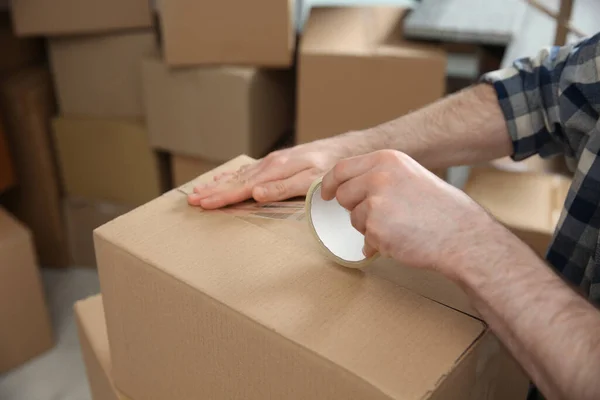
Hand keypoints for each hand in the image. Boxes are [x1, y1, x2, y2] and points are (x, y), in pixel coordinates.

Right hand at [187, 138, 353, 208]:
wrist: (343, 149)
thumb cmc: (329, 168)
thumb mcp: (311, 181)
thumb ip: (284, 188)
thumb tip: (256, 194)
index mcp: (275, 170)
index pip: (242, 188)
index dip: (221, 198)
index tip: (203, 204)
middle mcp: (269, 164)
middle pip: (235, 181)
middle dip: (212, 191)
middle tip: (191, 199)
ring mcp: (271, 162)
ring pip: (238, 175)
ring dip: (218, 184)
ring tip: (200, 190)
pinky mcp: (275, 162)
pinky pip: (247, 170)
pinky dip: (232, 176)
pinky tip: (224, 178)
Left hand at [321, 150, 497, 277]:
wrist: (463, 235)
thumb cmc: (441, 210)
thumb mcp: (409, 177)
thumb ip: (380, 176)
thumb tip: (348, 186)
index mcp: (387, 159)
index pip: (342, 168)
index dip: (330, 183)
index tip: (327, 194)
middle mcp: (378, 176)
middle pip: (344, 194)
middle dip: (356, 208)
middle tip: (384, 216)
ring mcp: (376, 201)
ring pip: (354, 218)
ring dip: (370, 227)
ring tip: (401, 226)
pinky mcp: (375, 227)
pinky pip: (365, 238)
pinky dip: (379, 244)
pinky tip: (403, 239)